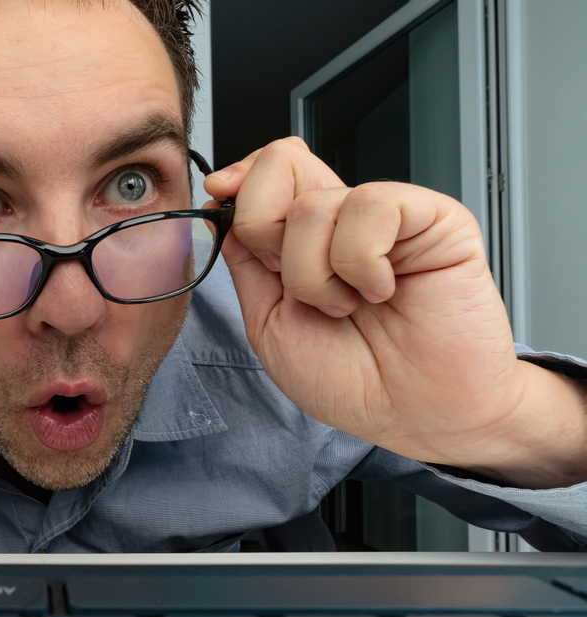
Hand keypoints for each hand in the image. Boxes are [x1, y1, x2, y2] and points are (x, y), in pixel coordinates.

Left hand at [205, 137, 586, 487]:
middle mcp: (342, 219)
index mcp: (303, 239)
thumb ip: (245, 261)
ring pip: (313, 204)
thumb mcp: (270, 322)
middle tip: (293, 283)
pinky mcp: (432, 218)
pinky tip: (381, 290)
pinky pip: (370, 208)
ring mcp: (387, 216)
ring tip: (349, 305)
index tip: (221, 197)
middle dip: (264, 229)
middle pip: (281, 163)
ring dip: (315, 274)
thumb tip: (223, 203)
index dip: (238, 181)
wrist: (414, 416)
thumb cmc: (352, 380)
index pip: (265, 174)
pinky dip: (361, 263)